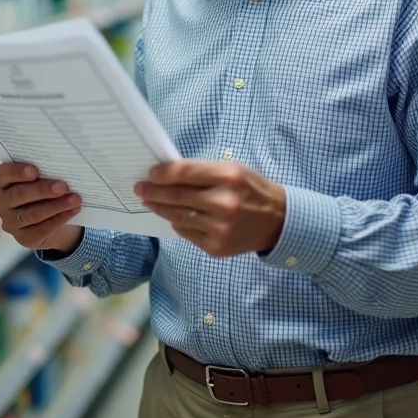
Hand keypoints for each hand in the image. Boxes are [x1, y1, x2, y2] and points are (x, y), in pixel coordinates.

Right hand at [0, 162, 83, 252]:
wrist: (50, 220)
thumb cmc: (43, 191)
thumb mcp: (40, 179)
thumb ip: (43, 173)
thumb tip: (60, 168)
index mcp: (1, 182)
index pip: (3, 174)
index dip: (17, 172)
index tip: (35, 170)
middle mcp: (0, 203)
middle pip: (18, 195)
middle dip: (42, 190)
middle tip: (63, 186)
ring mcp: (10, 223)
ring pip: (31, 214)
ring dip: (55, 206)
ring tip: (74, 199)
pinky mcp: (23, 238)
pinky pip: (41, 229)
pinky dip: (60, 219)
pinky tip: (73, 210)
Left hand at [135, 160, 285, 257]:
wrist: (277, 221)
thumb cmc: (251, 189)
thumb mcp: (232, 170)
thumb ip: (202, 171)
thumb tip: (167, 174)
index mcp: (228, 178)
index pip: (185, 173)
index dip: (163, 173)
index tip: (150, 174)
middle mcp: (224, 204)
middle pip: (177, 197)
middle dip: (153, 192)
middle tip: (140, 188)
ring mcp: (220, 228)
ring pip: (177, 217)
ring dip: (159, 208)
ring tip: (149, 201)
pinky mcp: (216, 247)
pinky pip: (186, 233)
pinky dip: (178, 223)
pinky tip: (174, 216)